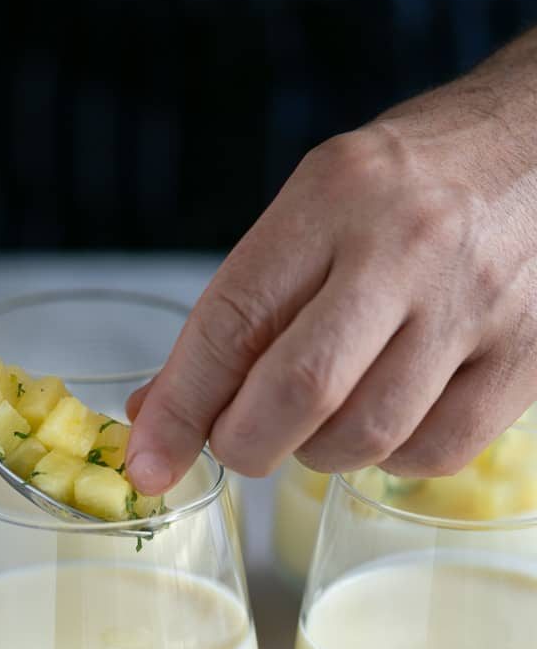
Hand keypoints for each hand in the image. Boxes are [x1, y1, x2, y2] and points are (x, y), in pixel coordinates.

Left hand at [126, 31, 536, 491]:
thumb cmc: (411, 187)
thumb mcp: (314, 210)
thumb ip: (239, 309)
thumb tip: (158, 411)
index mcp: (335, 197)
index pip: (233, 320)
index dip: (180, 406)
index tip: (148, 461)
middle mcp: (407, 247)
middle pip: (300, 391)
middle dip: (245, 444)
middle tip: (240, 443)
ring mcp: (476, 306)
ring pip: (366, 436)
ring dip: (318, 452)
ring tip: (322, 417)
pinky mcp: (525, 358)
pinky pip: (434, 452)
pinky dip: (390, 459)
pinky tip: (388, 417)